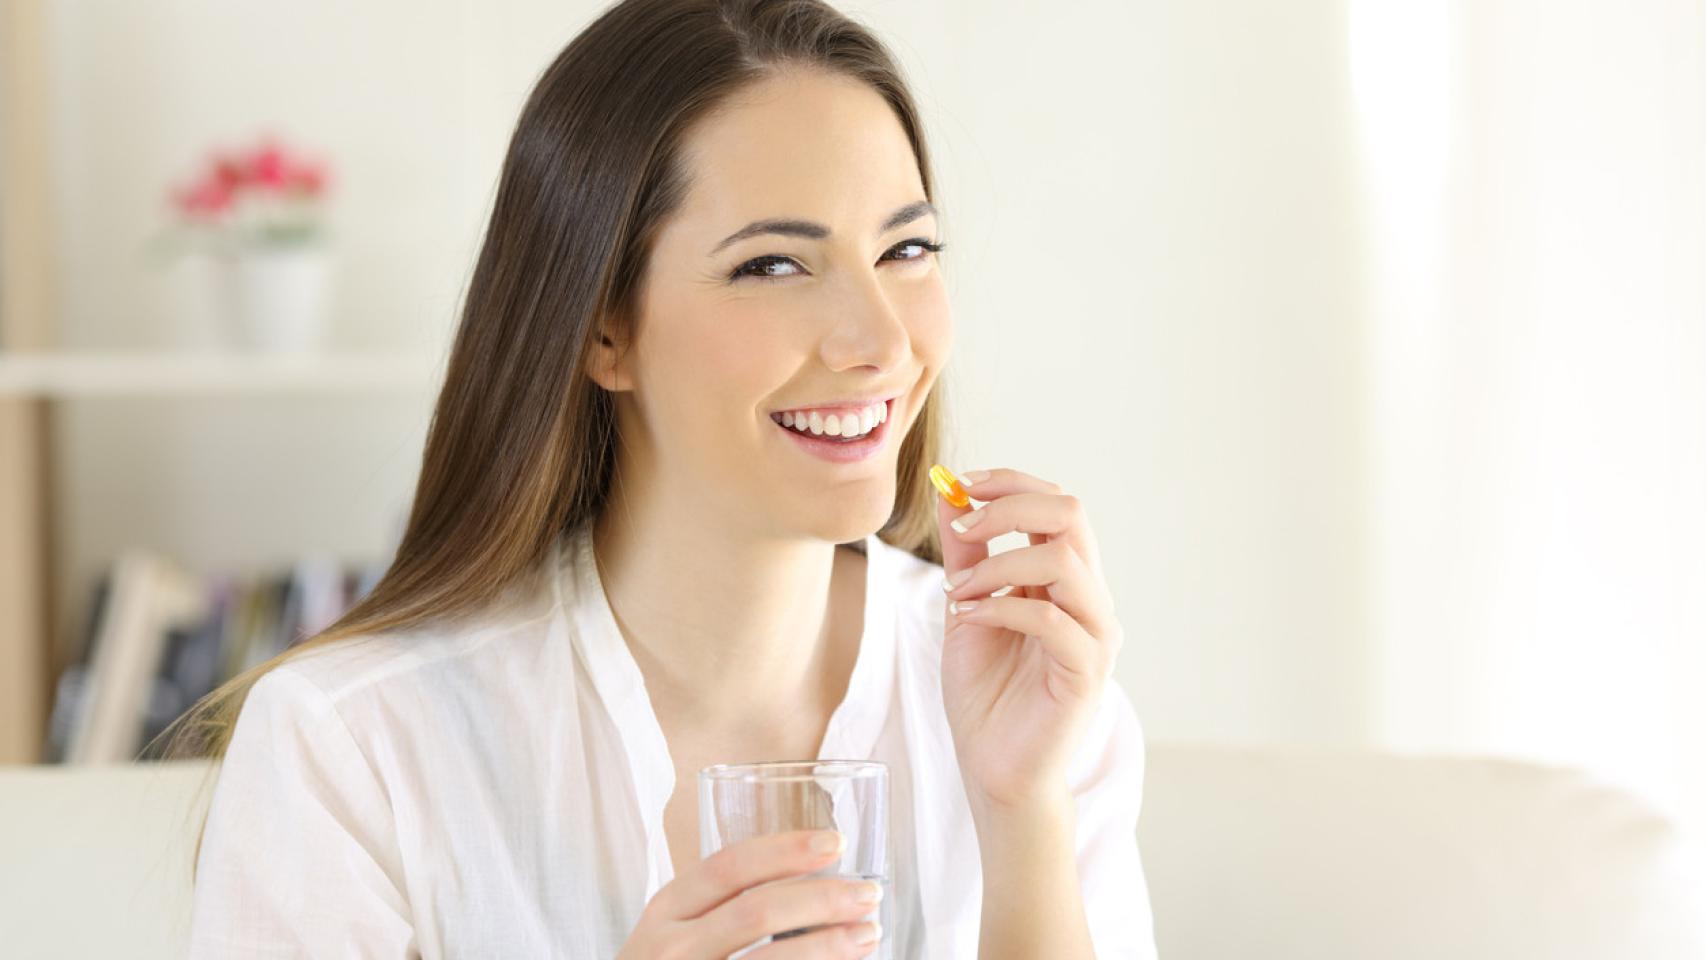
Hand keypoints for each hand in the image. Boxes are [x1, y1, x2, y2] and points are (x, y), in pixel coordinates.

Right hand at [615, 829, 882, 958]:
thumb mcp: (673, 933)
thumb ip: (719, 907)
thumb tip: (812, 879)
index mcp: (665, 911)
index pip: (728, 866)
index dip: (785, 850)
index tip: (836, 843)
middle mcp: (671, 948)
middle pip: (757, 911)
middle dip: (822, 898)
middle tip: (868, 894)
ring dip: (829, 945)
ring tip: (869, 934)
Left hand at [932, 466, 1124, 811]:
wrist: (993, 768)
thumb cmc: (986, 694)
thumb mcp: (966, 608)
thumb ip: (967, 555)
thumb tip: (950, 493)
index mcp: (1065, 579)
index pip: (1057, 504)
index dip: (1012, 483)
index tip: (962, 483)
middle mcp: (1089, 599)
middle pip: (1071, 515)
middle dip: (1010, 506)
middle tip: (962, 527)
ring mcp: (1094, 634)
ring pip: (1064, 561)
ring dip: (998, 563)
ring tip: (956, 592)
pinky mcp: (1087, 672)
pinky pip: (1051, 620)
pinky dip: (1000, 607)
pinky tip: (967, 619)